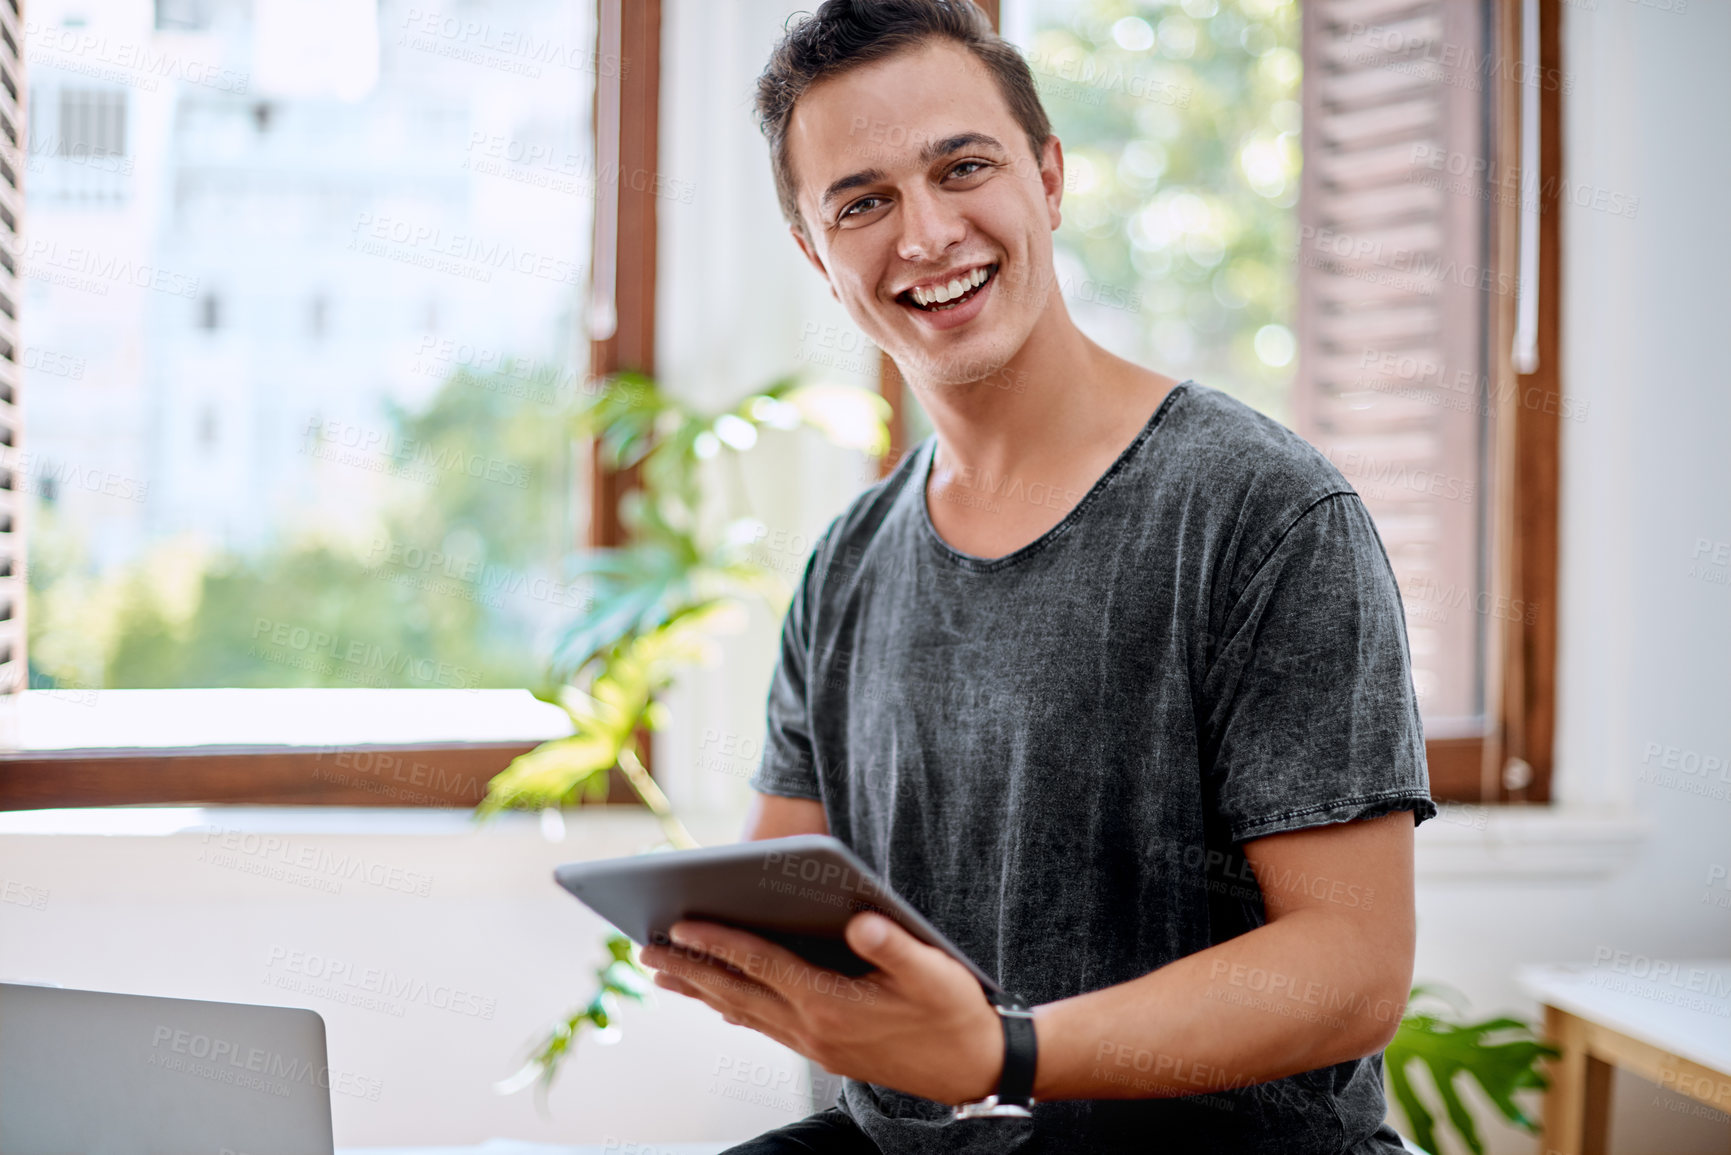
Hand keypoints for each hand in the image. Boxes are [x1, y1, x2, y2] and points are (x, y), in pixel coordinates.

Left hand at [639, 912, 1005, 1106]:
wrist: (973, 1067)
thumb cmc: (956, 1012)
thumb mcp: (934, 972)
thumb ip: (895, 947)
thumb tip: (859, 921)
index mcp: (831, 1003)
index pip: (761, 965)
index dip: (719, 942)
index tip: (679, 924)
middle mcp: (812, 1027)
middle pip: (736, 992)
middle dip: (688, 968)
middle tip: (642, 949)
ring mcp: (813, 1042)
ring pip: (742, 1011)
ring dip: (700, 990)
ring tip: (662, 972)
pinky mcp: (821, 1049)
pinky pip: (761, 1024)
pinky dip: (731, 1007)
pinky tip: (718, 999)